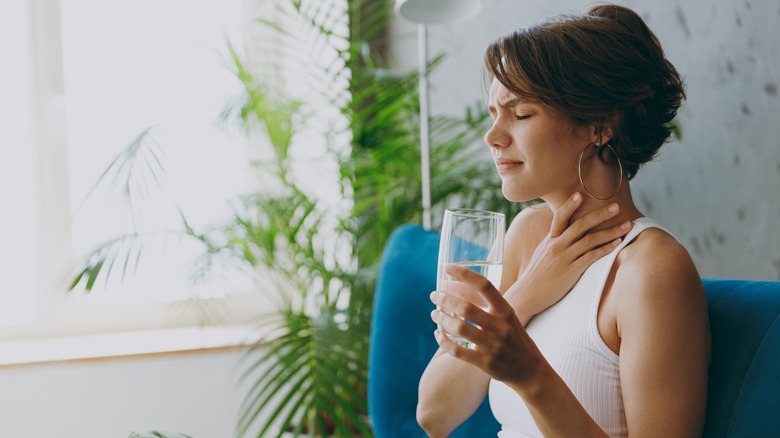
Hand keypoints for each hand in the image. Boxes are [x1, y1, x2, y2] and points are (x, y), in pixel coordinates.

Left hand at [431, 264, 542, 384]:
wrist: (530, 371)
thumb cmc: (514, 339)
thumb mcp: (507, 318)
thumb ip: (487, 304)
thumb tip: (456, 286)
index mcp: (506, 311)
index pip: (484, 285)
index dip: (464, 274)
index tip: (447, 268)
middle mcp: (501, 326)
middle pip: (465, 307)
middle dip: (444, 299)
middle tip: (434, 295)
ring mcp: (493, 346)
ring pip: (459, 328)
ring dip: (441, 318)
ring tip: (434, 314)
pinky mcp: (485, 363)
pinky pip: (457, 350)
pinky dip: (443, 341)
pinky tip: (438, 334)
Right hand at [507, 192, 632, 318]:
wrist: (526, 295)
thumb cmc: (535, 277)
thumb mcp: (542, 255)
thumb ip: (553, 244)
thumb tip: (562, 236)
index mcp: (549, 240)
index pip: (559, 217)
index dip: (570, 205)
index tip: (581, 194)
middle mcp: (556, 245)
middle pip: (580, 225)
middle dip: (600, 214)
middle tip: (616, 207)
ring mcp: (564, 258)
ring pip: (590, 239)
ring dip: (611, 231)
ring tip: (627, 225)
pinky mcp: (571, 271)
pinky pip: (591, 256)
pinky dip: (606, 249)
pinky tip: (617, 244)